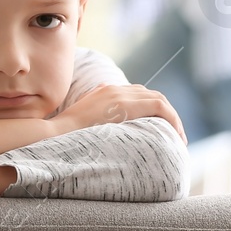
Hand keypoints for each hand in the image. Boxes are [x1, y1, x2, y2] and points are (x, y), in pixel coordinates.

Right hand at [50, 83, 186, 143]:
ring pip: (157, 98)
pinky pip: (159, 106)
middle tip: (174, 135)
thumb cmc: (62, 139)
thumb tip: (101, 140)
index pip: (135, 94)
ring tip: (178, 138)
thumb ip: (93, 124)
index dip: (151, 109)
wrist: (52, 136)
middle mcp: (113, 89)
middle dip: (165, 113)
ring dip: (171, 117)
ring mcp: (119, 94)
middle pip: (149, 94)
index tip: (158, 129)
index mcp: (102, 93)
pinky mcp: (125, 104)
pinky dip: (171, 119)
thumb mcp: (79, 127)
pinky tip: (176, 136)